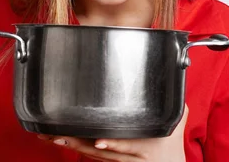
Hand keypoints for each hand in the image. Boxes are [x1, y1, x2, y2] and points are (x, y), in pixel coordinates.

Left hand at [39, 106, 188, 161]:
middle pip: (102, 151)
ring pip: (94, 156)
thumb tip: (174, 76)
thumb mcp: (174, 122)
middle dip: (80, 143)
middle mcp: (130, 157)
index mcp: (146, 145)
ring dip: (73, 145)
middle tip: (59, 135)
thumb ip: (174, 103)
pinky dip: (78, 148)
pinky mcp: (112, 161)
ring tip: (53, 137)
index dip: (113, 143)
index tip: (98, 141)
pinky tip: (64, 141)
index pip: (128, 144)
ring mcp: (120, 161)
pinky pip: (93, 156)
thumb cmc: (171, 143)